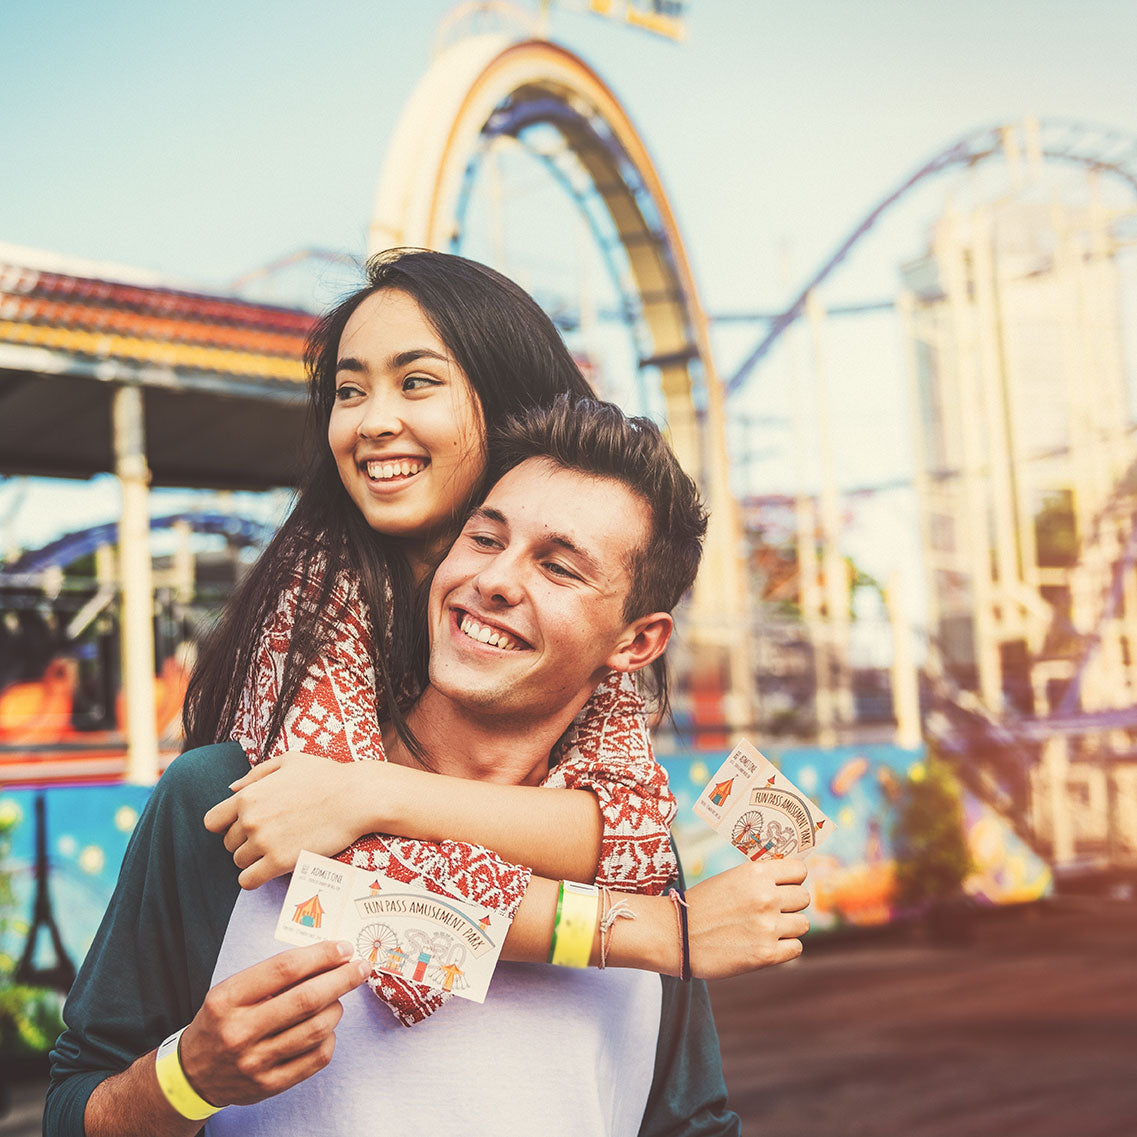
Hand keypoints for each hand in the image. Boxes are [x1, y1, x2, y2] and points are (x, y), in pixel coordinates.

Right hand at [178, 940, 369, 1107]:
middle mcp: (239, 1031)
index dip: (321, 955)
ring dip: (336, 1008)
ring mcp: (254, 1063)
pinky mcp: (268, 1086)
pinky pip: (316, 1058)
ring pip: (316, 1029)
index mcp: (227, 999)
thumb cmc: (222, 1021)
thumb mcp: (232, 990)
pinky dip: (329, 1038)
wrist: (193, 1074)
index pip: (284, 969)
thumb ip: (273, 976)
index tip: (344, 948)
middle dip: (341, 979)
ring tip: (336, 999)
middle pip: (306, 999)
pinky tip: (325, 1027)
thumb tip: (326, 958)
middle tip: (360, 967)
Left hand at [203, 752, 376, 888]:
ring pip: (239, 862)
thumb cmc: (326, 775)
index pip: (212, 821)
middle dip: (245, 842)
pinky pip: (248, 881)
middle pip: (228, 844)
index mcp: (247, 796)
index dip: (226, 825)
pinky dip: (255, 878)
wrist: (356, 797)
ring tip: (277, 850)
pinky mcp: (279, 862)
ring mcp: (263, 843)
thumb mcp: (289, 761)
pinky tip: (270, 870)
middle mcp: (250, 820)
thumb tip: (231, 789)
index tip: (244, 826)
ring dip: (254, 859)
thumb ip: (256, 774)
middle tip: (271, 836)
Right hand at [686, 858, 809, 978]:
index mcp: (756, 873)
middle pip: (803, 897)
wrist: (676, 935)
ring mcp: (767, 926)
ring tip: (766, 929)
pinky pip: (796, 947)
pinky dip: (784, 948)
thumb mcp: (731, 879)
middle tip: (772, 910)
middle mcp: (766, 897)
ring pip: (803, 924)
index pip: (799, 870)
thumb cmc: (702, 905)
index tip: (785, 886)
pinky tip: (765, 944)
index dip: (793, 879)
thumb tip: (791, 882)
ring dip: (788, 927)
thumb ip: (760, 879)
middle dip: (791, 904)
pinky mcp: (766, 954)